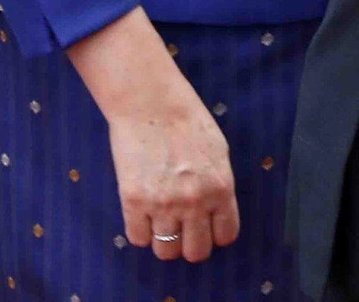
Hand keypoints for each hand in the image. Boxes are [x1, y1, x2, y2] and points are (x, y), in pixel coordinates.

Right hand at [67, 8, 238, 262]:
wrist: (153, 105)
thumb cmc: (189, 123)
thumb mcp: (219, 153)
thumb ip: (218, 186)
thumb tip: (215, 214)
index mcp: (221, 187)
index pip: (225, 235)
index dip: (216, 236)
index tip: (208, 230)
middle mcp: (195, 201)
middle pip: (195, 252)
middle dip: (191, 246)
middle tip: (183, 233)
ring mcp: (162, 204)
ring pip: (165, 251)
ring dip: (164, 242)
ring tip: (162, 224)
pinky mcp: (133, 202)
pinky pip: (137, 238)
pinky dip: (141, 232)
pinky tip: (143, 215)